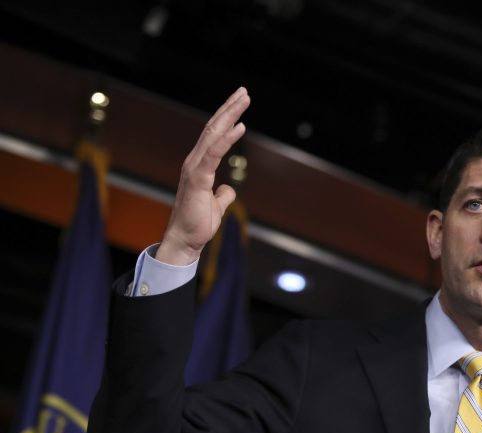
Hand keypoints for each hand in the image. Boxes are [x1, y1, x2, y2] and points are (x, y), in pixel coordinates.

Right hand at [156, 87, 250, 265]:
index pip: (214, 135)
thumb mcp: (216, 206)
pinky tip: (240, 126)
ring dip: (229, 115)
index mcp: (200, 165)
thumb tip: (228, 189)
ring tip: (244, 99)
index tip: (240, 103)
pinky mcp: (197, 178)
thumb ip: (222, 195)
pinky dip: (227, 139)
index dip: (226, 117)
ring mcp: (194, 168)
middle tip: (244, 91)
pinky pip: (214, 154)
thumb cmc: (197, 224)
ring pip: (213, 134)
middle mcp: (195, 162)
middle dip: (229, 108)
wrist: (184, 241)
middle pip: (213, 128)